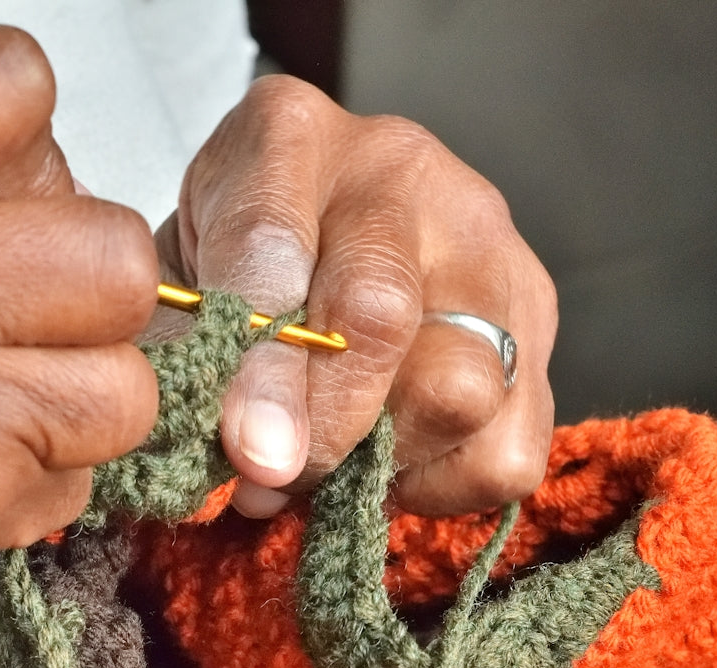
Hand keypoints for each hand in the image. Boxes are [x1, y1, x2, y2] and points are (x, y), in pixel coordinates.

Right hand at [0, 23, 158, 667]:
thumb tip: (48, 176)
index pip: (12, 83)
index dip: (26, 145)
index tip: (0, 191)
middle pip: (114, 247)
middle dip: (83, 278)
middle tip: (18, 303)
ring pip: (127, 380)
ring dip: (77, 388)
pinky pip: (82, 476)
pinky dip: (37, 473)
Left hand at [154, 75, 556, 517]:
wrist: (314, 234)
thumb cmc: (229, 262)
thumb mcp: (181, 282)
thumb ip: (192, 355)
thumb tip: (250, 469)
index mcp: (287, 137)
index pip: (273, 247)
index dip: (260, 367)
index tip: (249, 453)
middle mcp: (397, 171)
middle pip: (379, 313)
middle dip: (324, 425)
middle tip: (279, 476)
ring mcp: (483, 238)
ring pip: (460, 385)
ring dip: (386, 456)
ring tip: (336, 462)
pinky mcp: (535, 314)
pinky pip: (509, 445)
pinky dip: (445, 482)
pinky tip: (394, 457)